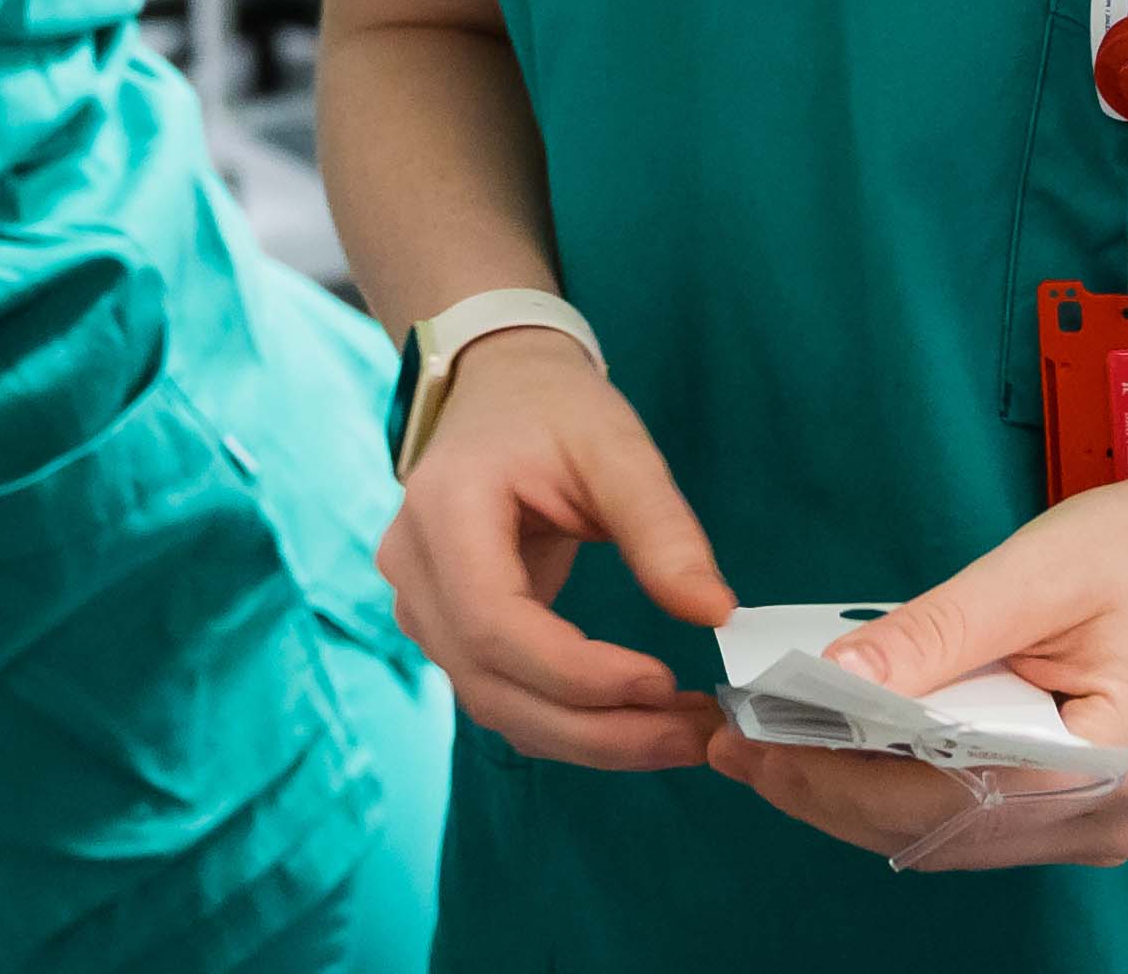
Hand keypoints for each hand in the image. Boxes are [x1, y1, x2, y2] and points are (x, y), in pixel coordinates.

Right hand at [377, 328, 737, 769]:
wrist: (500, 389)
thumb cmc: (556, 407)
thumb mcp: (617, 446)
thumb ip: (662, 528)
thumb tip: (714, 613)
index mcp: (444, 509)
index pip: (495, 623)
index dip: (577, 672)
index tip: (664, 684)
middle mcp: (413, 572)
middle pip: (493, 685)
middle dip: (597, 728)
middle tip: (694, 737)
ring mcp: (419, 608)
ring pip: (497, 705)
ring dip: (590, 736)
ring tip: (681, 735)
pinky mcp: (447, 631)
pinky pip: (504, 693)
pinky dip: (572, 717)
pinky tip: (638, 718)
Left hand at [703, 450, 1127, 868]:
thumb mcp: (1035, 570)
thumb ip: (935, 634)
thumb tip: (830, 683)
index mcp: (1113, 762)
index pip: (948, 793)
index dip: (841, 772)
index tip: (754, 736)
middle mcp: (1107, 822)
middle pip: (935, 827)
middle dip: (825, 786)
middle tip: (731, 741)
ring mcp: (1092, 831)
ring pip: (940, 833)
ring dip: (848, 792)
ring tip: (760, 744)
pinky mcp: (1072, 817)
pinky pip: (962, 817)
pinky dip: (892, 786)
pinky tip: (833, 750)